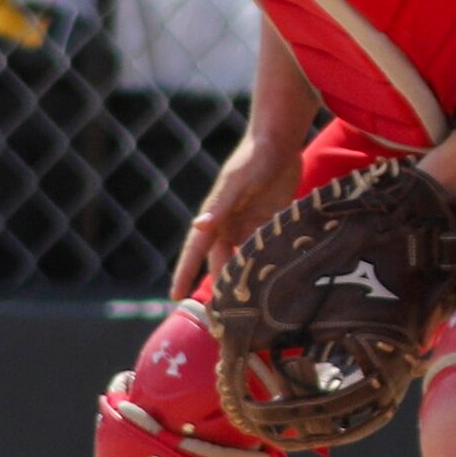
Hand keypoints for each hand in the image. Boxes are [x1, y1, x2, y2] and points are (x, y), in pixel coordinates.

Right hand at [173, 130, 303, 301]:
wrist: (280, 142)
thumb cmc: (254, 158)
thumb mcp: (238, 182)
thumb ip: (220, 206)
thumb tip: (199, 228)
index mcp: (215, 217)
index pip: (195, 250)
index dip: (184, 272)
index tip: (175, 296)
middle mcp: (228, 224)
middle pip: (221, 261)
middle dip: (221, 284)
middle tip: (223, 314)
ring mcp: (249, 224)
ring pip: (244, 258)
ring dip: (246, 277)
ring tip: (250, 306)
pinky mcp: (269, 222)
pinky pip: (265, 248)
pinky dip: (268, 263)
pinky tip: (276, 282)